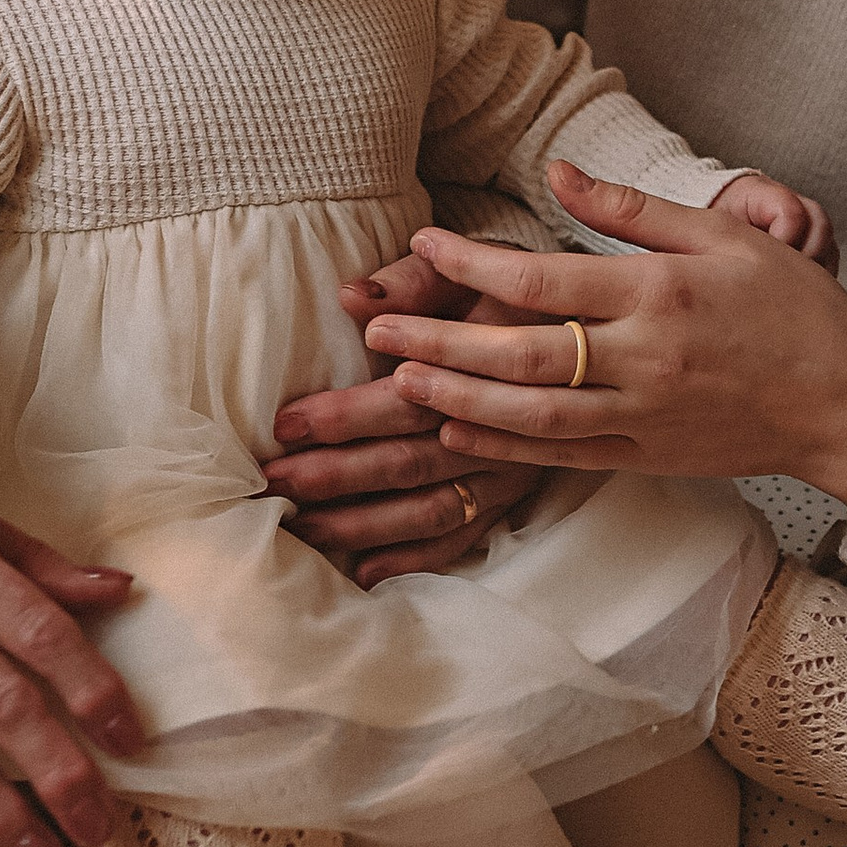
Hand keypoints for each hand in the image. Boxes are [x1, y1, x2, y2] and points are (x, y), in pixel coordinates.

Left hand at [269, 247, 547, 584]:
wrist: (574, 328)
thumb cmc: (498, 293)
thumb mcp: (463, 274)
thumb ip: (409, 284)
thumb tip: (351, 297)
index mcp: (484, 369)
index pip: (405, 400)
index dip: (345, 414)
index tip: (285, 423)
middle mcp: (498, 429)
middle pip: (409, 461)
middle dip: (334, 476)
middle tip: (272, 481)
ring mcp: (507, 471)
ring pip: (430, 509)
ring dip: (361, 524)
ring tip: (300, 528)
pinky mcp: (511, 497)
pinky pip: (461, 537)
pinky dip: (413, 558)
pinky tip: (364, 572)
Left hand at [360, 166, 846, 523]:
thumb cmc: (792, 305)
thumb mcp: (724, 233)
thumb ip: (632, 210)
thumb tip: (559, 169)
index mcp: (658, 294)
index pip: (541, 281)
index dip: (470, 263)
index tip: (421, 242)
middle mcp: (644, 359)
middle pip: (519, 352)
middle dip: (439, 337)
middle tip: (375, 324)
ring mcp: (644, 414)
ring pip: (531, 413)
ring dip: (458, 395)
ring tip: (400, 378)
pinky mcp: (648, 455)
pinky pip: (562, 455)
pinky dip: (504, 445)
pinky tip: (457, 430)